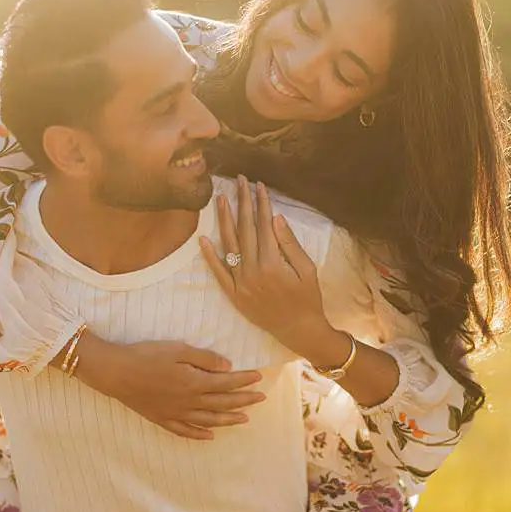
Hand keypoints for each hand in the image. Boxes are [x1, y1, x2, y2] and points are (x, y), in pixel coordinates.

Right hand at [77, 335, 265, 440]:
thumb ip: (204, 358)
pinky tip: (210, 435)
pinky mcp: (162, 419)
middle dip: (244, 400)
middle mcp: (189, 402)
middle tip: (261, 398)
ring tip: (244, 419)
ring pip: (208, 420)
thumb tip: (228, 366)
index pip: (226, 383)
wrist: (115, 372)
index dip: (244, 380)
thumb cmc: (146, 355)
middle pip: (222, 403)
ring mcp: (175, 413)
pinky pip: (185, 431)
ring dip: (228, 420)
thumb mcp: (177, 349)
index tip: (259, 378)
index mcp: (194, 382)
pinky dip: (199, 434)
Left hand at [200, 176, 350, 366]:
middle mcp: (253, 271)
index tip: (258, 185)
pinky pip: (218, 272)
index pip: (264, 225)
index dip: (261, 203)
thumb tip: (275, 218)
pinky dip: (209, 256)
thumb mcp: (308, 270)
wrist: (299, 330)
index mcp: (273, 263)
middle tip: (238, 181)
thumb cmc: (308, 299)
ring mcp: (241, 283)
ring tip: (220, 199)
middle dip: (243, 202)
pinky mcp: (234, 294)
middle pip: (245, 229)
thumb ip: (290, 244)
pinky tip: (202, 238)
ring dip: (224, 220)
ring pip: (229, 245)